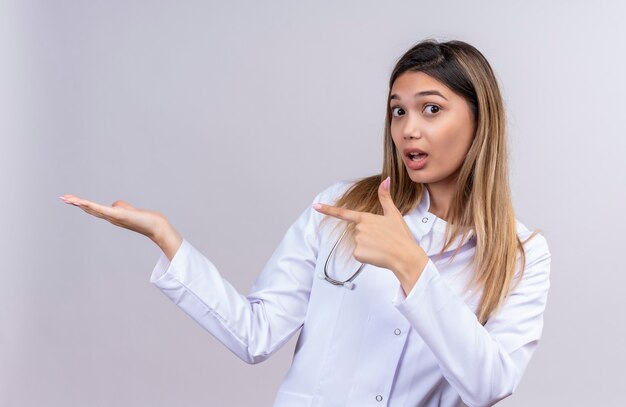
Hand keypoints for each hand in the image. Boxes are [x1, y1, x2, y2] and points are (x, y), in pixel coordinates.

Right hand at [60, 194, 181, 259]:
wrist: (155, 226)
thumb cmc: (144, 219)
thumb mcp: (129, 210)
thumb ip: (121, 206)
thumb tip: (115, 204)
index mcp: (111, 216)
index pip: (94, 209)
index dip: (82, 204)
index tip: (70, 199)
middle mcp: (110, 218)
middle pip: (89, 209)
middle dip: (75, 203)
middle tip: (62, 197)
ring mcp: (113, 217)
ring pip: (93, 209)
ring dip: (79, 203)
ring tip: (67, 198)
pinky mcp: (118, 215)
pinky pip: (102, 209)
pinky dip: (91, 205)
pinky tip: (82, 202)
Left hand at [312, 177, 427, 292]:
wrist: (405, 257)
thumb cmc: (401, 236)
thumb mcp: (394, 214)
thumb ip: (385, 197)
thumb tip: (386, 179)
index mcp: (366, 218)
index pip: (343, 213)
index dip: (328, 209)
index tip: (315, 206)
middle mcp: (359, 228)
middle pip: (358, 231)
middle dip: (368, 235)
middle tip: (383, 238)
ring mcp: (358, 241)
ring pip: (359, 243)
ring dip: (368, 246)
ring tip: (382, 247)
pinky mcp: (358, 254)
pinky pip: (359, 254)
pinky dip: (367, 256)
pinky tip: (377, 255)